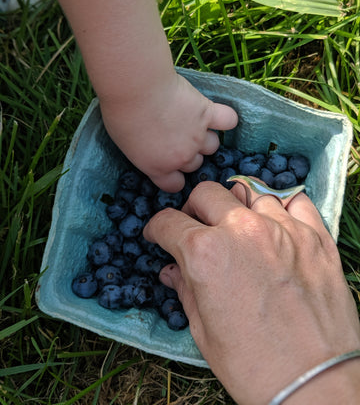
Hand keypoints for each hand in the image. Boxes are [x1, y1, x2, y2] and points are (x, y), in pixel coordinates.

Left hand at [100, 73, 237, 191]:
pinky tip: (218, 115)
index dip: (174, 175)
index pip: (175, 185)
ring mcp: (198, 136)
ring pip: (213, 146)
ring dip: (205, 137)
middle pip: (195, 164)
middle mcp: (182, 157)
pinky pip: (228, 121)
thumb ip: (144, 155)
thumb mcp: (126, 146)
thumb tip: (152, 149)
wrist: (137, 89)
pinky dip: (226, 118)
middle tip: (176, 135)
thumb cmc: (122, 114)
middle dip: (188, 153)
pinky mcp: (208, 113)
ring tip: (193, 122)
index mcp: (159, 168)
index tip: (170, 165)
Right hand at [143, 181, 359, 404]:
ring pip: (249, 189)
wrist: (314, 383)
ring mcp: (282, 228)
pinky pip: (295, 200)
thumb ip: (184, 288)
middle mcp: (241, 230)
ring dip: (235, 204)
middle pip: (206, 193)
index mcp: (205, 253)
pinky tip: (276, 222)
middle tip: (196, 227)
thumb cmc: (253, 365)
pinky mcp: (315, 235)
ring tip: (237, 224)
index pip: (168, 222)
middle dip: (192, 209)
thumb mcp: (203, 330)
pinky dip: (280, 205)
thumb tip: (171, 270)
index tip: (158, 234)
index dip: (157, 228)